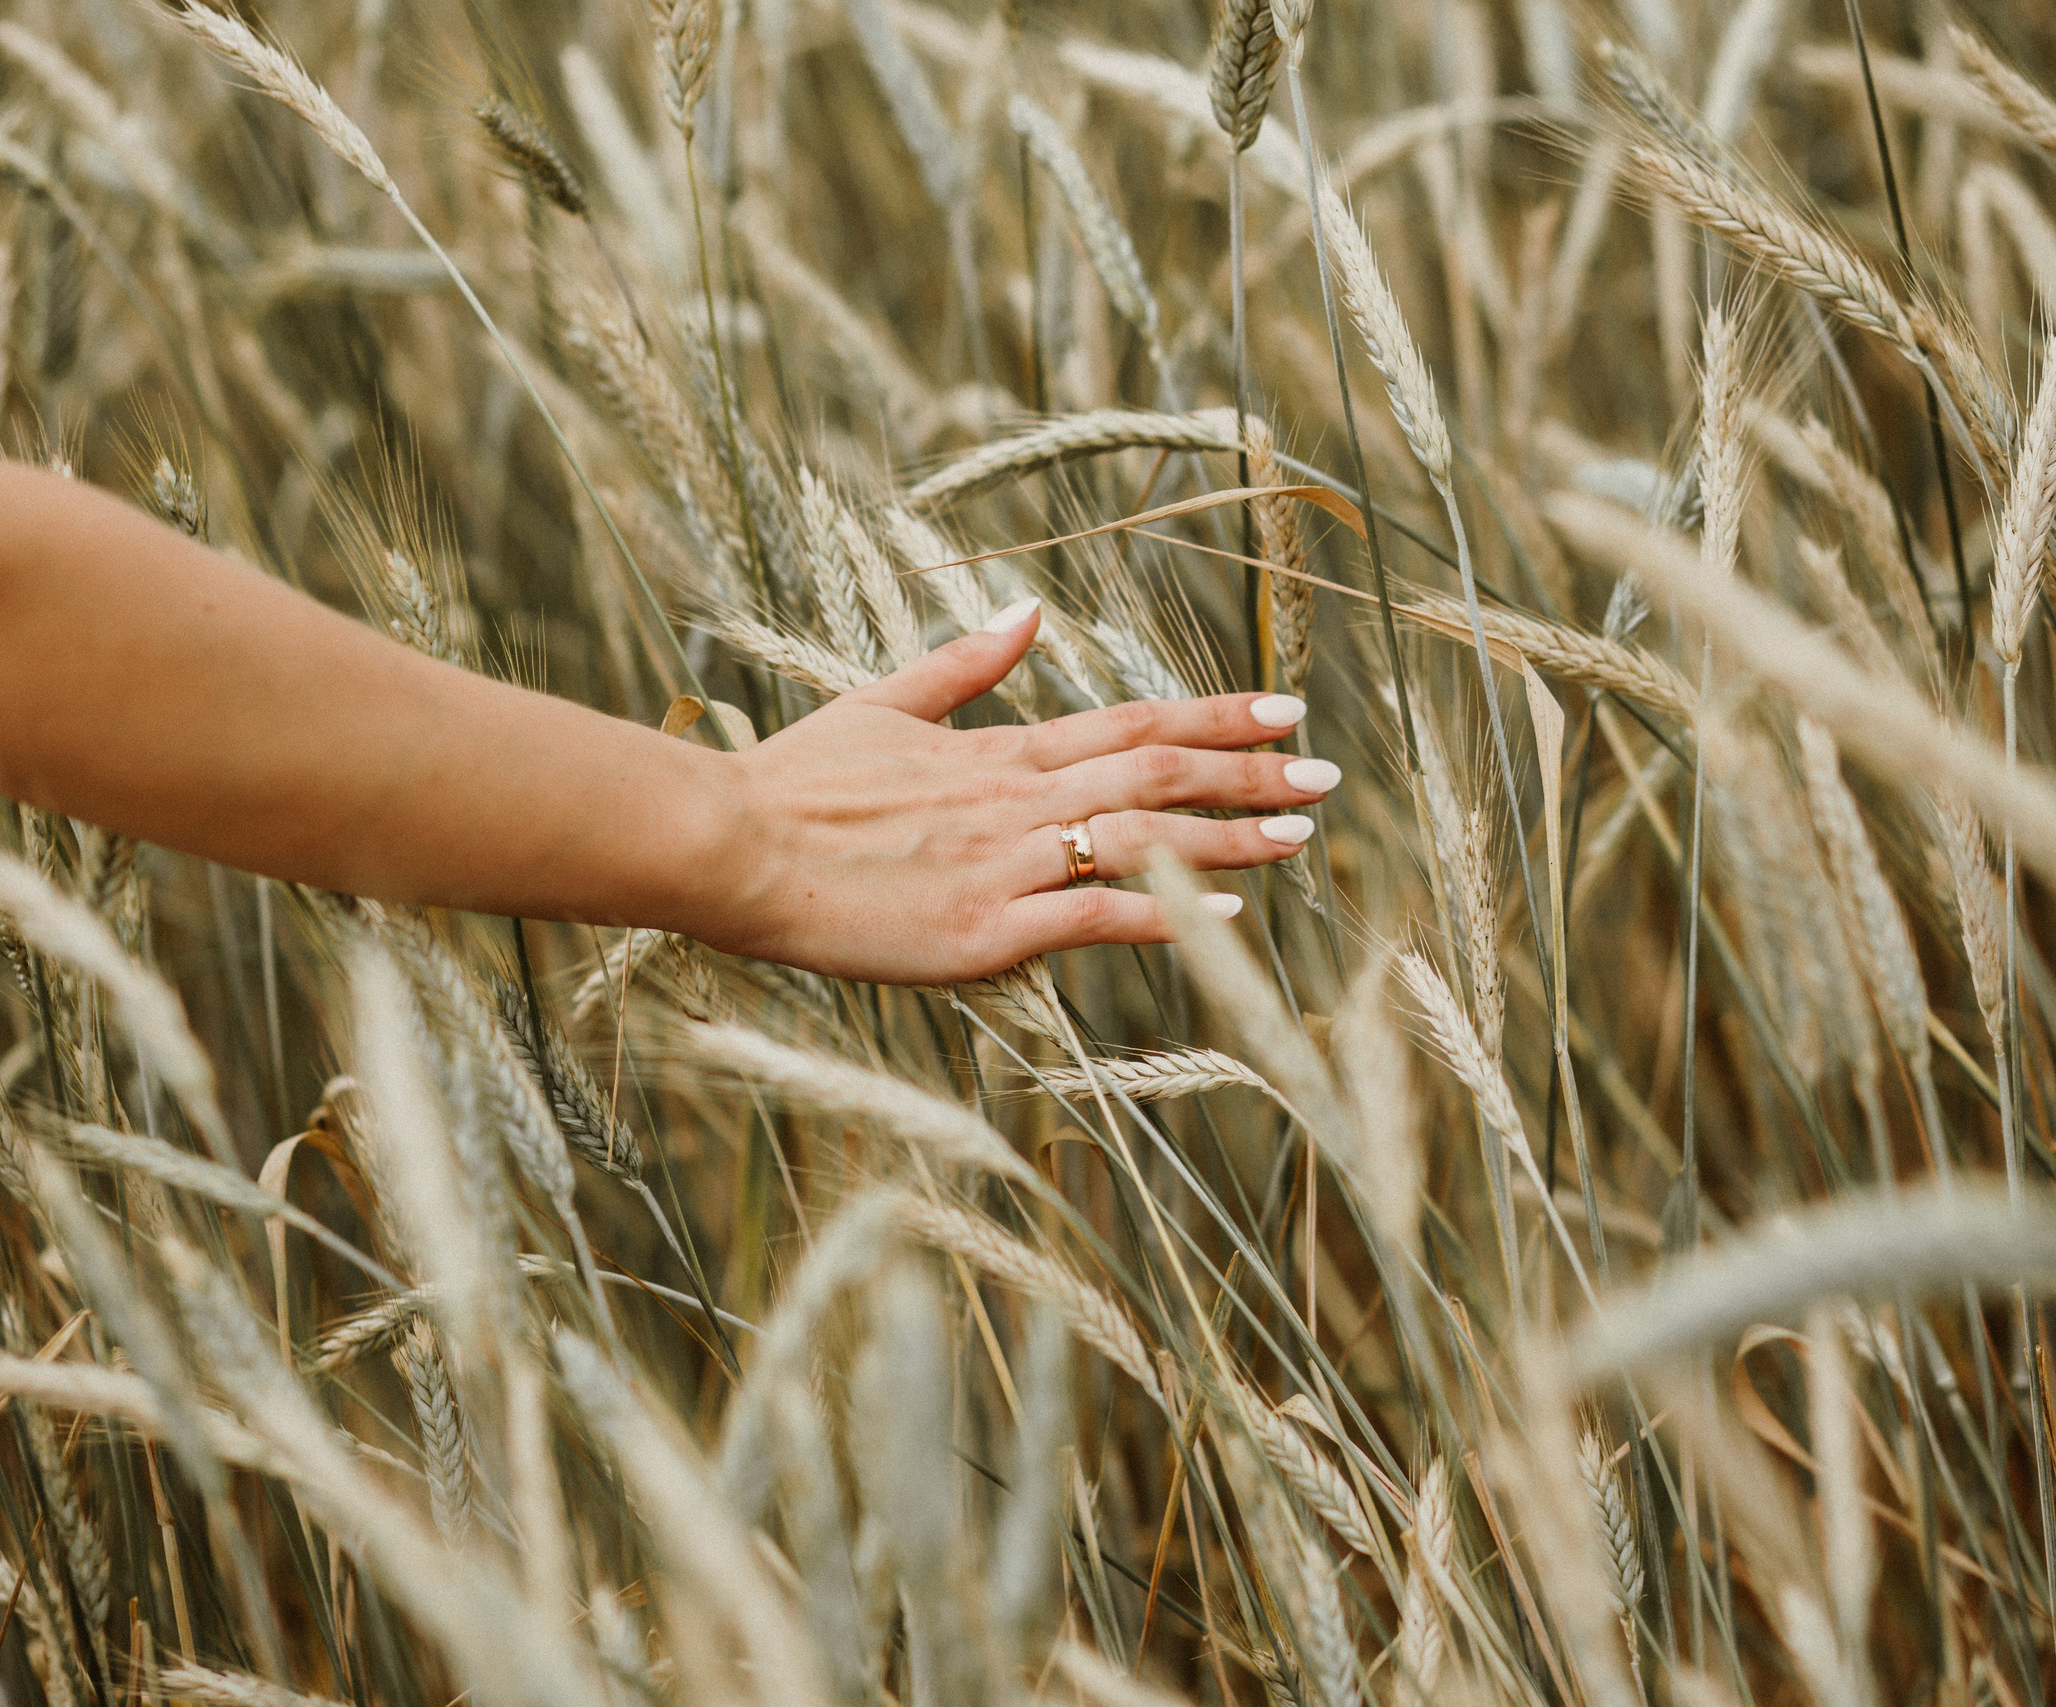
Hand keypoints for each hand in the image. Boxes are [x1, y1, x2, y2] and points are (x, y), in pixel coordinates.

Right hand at [682, 601, 1339, 984]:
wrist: (731, 847)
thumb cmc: (794, 783)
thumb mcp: (881, 704)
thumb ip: (964, 665)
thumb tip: (1028, 612)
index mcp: (998, 750)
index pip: (1131, 721)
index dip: (1215, 715)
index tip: (1284, 708)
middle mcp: (1016, 799)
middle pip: (1155, 771)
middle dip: (1248, 772)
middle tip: (1325, 773)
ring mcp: (1004, 863)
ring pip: (1141, 837)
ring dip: (1227, 834)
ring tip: (1299, 834)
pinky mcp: (983, 929)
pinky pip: (1093, 915)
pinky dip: (1161, 911)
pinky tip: (1220, 911)